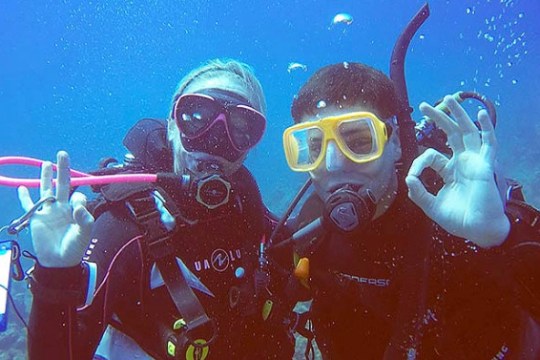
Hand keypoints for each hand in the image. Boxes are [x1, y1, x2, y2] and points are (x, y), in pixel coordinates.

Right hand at [18, 151, 93, 266]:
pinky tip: (22, 187)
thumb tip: (77, 202)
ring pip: (46, 189)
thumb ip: (84, 218)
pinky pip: (29, 205)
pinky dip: (24, 197)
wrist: (59, 261)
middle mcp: (62, 207)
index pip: (77, 196)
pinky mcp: (36, 218)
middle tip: (63, 153)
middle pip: (62, 184)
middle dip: (63, 169)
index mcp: (75, 210)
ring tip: (47, 163)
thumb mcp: (84, 233)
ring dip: (46, 176)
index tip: (76, 208)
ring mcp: (48, 211)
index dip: (78, 198)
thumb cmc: (74, 248)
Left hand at [405, 96, 509, 247]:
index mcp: (449, 171)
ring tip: (450, 97)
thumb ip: (419, 193)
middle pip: (450, 133)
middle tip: (425, 105)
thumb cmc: (458, 219)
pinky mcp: (485, 165)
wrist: (476, 230)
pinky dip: (486, 128)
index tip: (412, 176)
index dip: (419, 162)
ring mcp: (474, 162)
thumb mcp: (431, 206)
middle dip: (439, 117)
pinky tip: (480, 114)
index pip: (432, 155)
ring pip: (467, 131)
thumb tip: (408, 178)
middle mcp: (461, 162)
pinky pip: (488, 143)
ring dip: (459, 114)